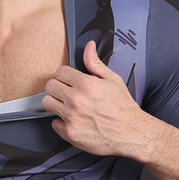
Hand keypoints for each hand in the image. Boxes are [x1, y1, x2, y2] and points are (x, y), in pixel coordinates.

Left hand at [43, 41, 153, 157]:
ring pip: (47, 103)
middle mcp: (76, 99)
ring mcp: (71, 117)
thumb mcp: (113, 80)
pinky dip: (62, 122)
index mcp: (86, 84)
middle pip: (50, 86)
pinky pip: (54, 123)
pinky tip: (74, 120)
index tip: (69, 81)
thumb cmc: (123, 107)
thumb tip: (89, 47)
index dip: (65, 75)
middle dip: (58, 88)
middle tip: (68, 93)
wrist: (131, 132)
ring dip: (56, 103)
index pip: (59, 72)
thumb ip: (95, 63)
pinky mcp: (70, 133)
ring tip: (68, 106)